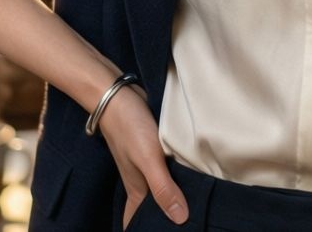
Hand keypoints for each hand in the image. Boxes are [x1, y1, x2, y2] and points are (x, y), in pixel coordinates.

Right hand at [95, 84, 189, 228]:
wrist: (117, 95)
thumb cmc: (129, 127)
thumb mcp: (148, 159)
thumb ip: (163, 188)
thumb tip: (180, 219)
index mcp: (137, 190)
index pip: (136, 222)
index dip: (144, 231)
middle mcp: (141, 181)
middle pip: (151, 208)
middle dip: (163, 218)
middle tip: (188, 223)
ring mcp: (146, 165)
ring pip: (160, 189)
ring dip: (172, 196)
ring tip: (194, 205)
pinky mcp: (153, 150)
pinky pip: (165, 170)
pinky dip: (175, 176)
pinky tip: (190, 174)